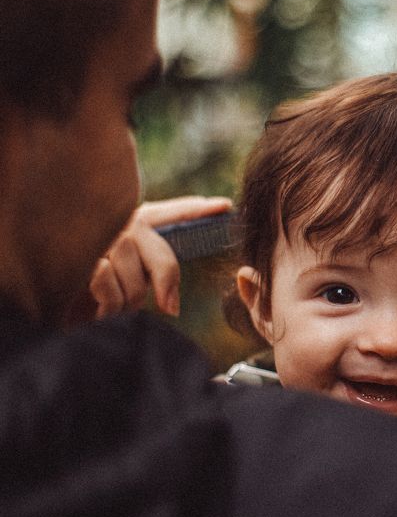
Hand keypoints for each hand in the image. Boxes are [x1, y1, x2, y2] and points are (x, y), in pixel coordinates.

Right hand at [89, 195, 231, 317]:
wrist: (49, 296)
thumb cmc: (93, 289)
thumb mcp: (129, 278)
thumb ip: (153, 275)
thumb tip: (172, 306)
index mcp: (135, 223)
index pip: (172, 214)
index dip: (198, 210)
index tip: (227, 206)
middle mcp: (120, 225)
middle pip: (163, 259)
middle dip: (166, 288)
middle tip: (167, 308)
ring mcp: (101, 239)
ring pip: (136, 281)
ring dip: (128, 303)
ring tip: (113, 306)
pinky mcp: (82, 256)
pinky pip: (109, 285)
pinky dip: (108, 307)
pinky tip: (99, 310)